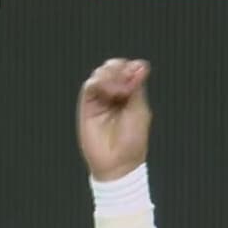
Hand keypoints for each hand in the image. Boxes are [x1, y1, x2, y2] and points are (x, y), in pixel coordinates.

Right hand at [78, 58, 152, 180]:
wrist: (117, 161)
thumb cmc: (132, 141)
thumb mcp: (140, 110)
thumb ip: (137, 88)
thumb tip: (140, 65)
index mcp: (130, 94)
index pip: (128, 69)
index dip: (131, 66)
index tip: (139, 70)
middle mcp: (114, 94)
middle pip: (112, 67)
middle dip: (120, 68)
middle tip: (128, 81)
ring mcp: (100, 99)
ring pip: (100, 73)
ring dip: (110, 75)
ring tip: (120, 91)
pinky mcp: (87, 105)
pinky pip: (90, 85)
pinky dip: (100, 83)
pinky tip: (110, 92)